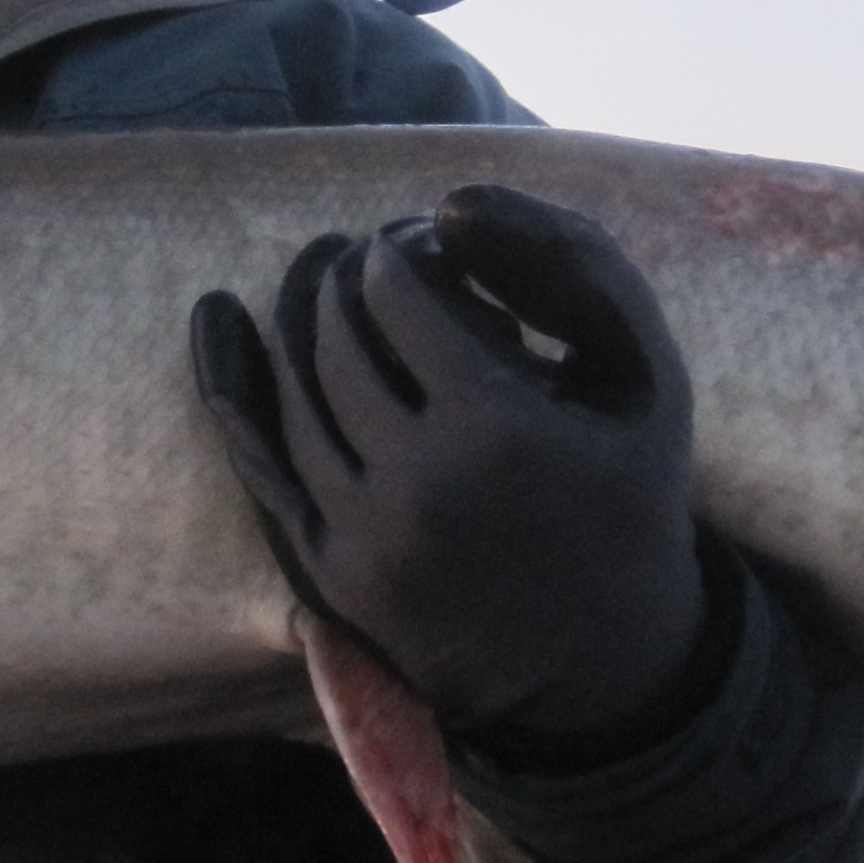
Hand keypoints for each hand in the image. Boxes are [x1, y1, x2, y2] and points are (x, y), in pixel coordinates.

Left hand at [189, 183, 719, 761]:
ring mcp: (364, 538)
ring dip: (299, 318)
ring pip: (293, 394)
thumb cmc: (628, 493)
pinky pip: (261, 464)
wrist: (602, 662)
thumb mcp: (644, 370)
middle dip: (345, 277)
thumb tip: (449, 200)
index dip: (399, 249)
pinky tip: (219, 319)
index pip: (397, 292)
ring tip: (324, 281)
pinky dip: (233, 386)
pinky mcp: (331, 575)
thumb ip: (572, 261)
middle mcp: (418, 488)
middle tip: (367, 257)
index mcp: (500, 431)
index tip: (420, 243)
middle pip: (336, 338)